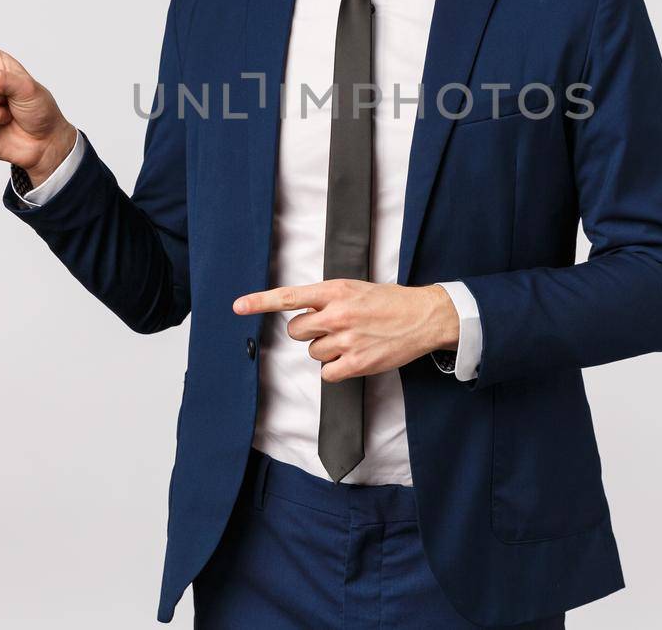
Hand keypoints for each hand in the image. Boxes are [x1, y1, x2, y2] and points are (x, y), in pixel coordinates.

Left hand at [232, 281, 459, 381]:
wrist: (423, 317)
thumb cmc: (389, 302)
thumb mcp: (355, 289)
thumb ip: (328, 298)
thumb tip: (305, 310)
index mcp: (335, 291)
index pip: (289, 296)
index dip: (260, 302)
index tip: (238, 306)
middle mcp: (337, 314)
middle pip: (296, 331)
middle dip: (308, 332)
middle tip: (330, 328)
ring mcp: (346, 340)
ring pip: (312, 352)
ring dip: (326, 350)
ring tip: (352, 340)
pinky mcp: (357, 363)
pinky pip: (327, 372)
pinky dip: (336, 369)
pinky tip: (353, 357)